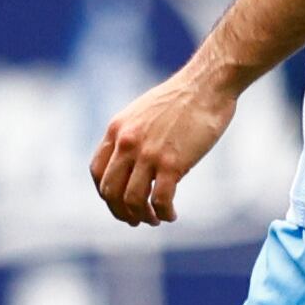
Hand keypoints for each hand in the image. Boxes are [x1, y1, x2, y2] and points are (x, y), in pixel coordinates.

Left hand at [89, 69, 236, 225]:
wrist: (207, 85)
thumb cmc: (181, 99)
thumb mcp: (143, 112)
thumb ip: (132, 135)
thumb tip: (131, 163)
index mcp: (117, 129)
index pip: (97, 172)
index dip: (106, 193)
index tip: (120, 201)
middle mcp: (127, 142)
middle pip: (110, 191)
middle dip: (121, 211)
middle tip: (136, 219)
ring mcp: (148, 153)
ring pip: (132, 200)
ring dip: (142, 216)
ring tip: (155, 219)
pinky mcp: (171, 163)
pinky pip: (160, 200)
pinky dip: (164, 213)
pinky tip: (171, 214)